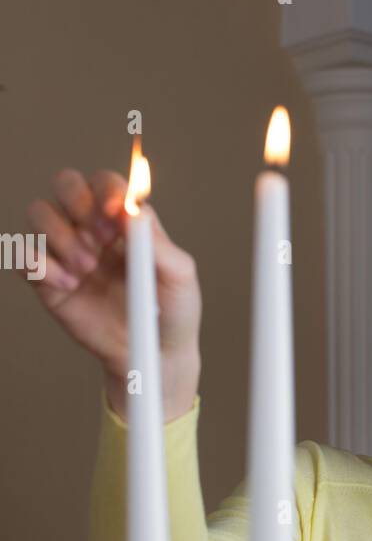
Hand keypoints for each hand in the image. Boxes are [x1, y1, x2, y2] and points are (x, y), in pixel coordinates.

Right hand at [19, 169, 201, 418]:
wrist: (155, 356)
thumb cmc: (172, 312)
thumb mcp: (179, 276)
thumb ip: (158, 243)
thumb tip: (132, 211)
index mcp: (126, 221)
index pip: (106, 183)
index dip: (106, 190)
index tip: (114, 213)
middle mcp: (93, 229)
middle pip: (65, 184)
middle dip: (76, 202)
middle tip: (100, 240)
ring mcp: (67, 252)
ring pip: (39, 214)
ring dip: (59, 235)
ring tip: (85, 269)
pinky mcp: (47, 281)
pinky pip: (22, 255)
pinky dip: (35, 262)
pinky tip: (66, 284)